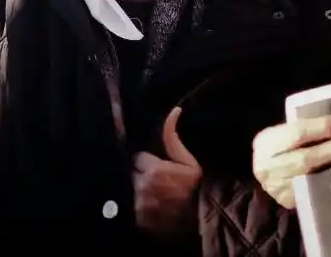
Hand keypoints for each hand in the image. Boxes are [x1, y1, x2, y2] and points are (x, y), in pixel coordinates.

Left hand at [133, 107, 201, 236]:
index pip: (139, 158)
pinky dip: (138, 205)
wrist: (199, 220)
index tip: (158, 167)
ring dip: (139, 190)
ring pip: (131, 189)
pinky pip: (131, 206)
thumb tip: (174, 111)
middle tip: (156, 181)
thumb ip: (173, 137)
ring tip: (154, 194)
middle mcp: (143, 186)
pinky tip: (151, 206)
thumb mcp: (189, 161)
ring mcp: (139, 204)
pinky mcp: (138, 218)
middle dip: (141, 175)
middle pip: (133, 173)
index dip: (148, 162)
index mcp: (154, 169)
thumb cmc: (196, 188)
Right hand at [252, 115, 330, 208]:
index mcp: (266, 142)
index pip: (297, 133)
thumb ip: (307, 129)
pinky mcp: (288, 202)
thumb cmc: (282, 146)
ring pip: (312, 177)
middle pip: (306, 158)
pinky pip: (314, 191)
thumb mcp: (285, 133)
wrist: (268, 171)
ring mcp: (278, 188)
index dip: (322, 127)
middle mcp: (267, 167)